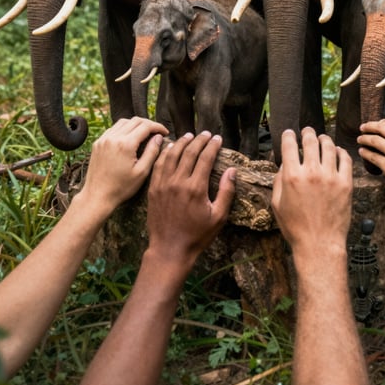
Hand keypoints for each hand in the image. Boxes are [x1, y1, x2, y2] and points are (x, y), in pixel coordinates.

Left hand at [78, 117, 168, 214]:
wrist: (97, 196)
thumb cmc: (121, 188)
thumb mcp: (142, 172)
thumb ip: (152, 152)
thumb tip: (159, 137)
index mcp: (125, 144)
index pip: (146, 126)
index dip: (158, 127)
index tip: (165, 132)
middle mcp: (113, 138)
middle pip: (135, 120)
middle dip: (149, 124)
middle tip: (157, 132)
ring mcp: (104, 139)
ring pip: (123, 122)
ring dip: (136, 124)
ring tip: (144, 133)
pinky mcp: (98, 143)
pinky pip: (113, 129)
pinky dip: (124, 129)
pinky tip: (129, 137)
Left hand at [144, 132, 235, 269]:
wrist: (169, 249)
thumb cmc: (197, 235)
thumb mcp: (218, 216)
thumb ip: (226, 192)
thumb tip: (232, 171)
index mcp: (196, 188)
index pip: (205, 158)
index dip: (212, 146)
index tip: (217, 139)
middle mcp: (178, 182)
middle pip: (189, 152)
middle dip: (199, 140)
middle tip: (206, 134)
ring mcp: (163, 184)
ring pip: (172, 155)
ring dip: (181, 142)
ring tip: (189, 136)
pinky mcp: (153, 189)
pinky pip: (158, 165)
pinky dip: (165, 153)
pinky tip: (170, 148)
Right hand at [271, 128, 352, 255]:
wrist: (319, 244)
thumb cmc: (295, 227)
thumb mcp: (277, 204)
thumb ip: (279, 181)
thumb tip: (284, 164)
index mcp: (292, 176)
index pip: (289, 145)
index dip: (288, 136)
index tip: (290, 133)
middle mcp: (311, 172)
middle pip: (310, 141)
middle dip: (307, 132)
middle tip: (307, 131)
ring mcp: (331, 177)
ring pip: (329, 147)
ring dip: (324, 139)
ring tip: (323, 139)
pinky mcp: (346, 183)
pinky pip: (345, 159)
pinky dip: (341, 151)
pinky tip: (337, 151)